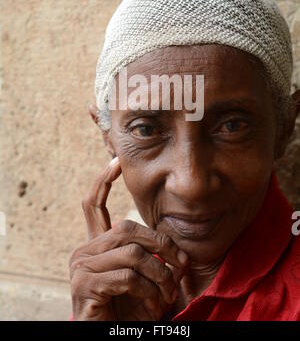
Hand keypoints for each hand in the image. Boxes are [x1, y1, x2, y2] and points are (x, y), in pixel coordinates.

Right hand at [69, 157, 188, 320]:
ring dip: (159, 275)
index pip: (94, 204)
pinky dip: (149, 291)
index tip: (116, 161)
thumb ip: (153, 260)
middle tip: (181, 265)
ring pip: (133, 253)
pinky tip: (151, 306)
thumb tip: (179, 254)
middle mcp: (84, 252)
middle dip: (161, 244)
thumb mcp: (144, 280)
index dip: (103, 181)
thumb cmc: (128, 310)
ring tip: (167, 295)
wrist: (110, 339)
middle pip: (127, 228)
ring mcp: (81, 268)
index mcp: (96, 245)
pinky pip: (128, 277)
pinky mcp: (84, 286)